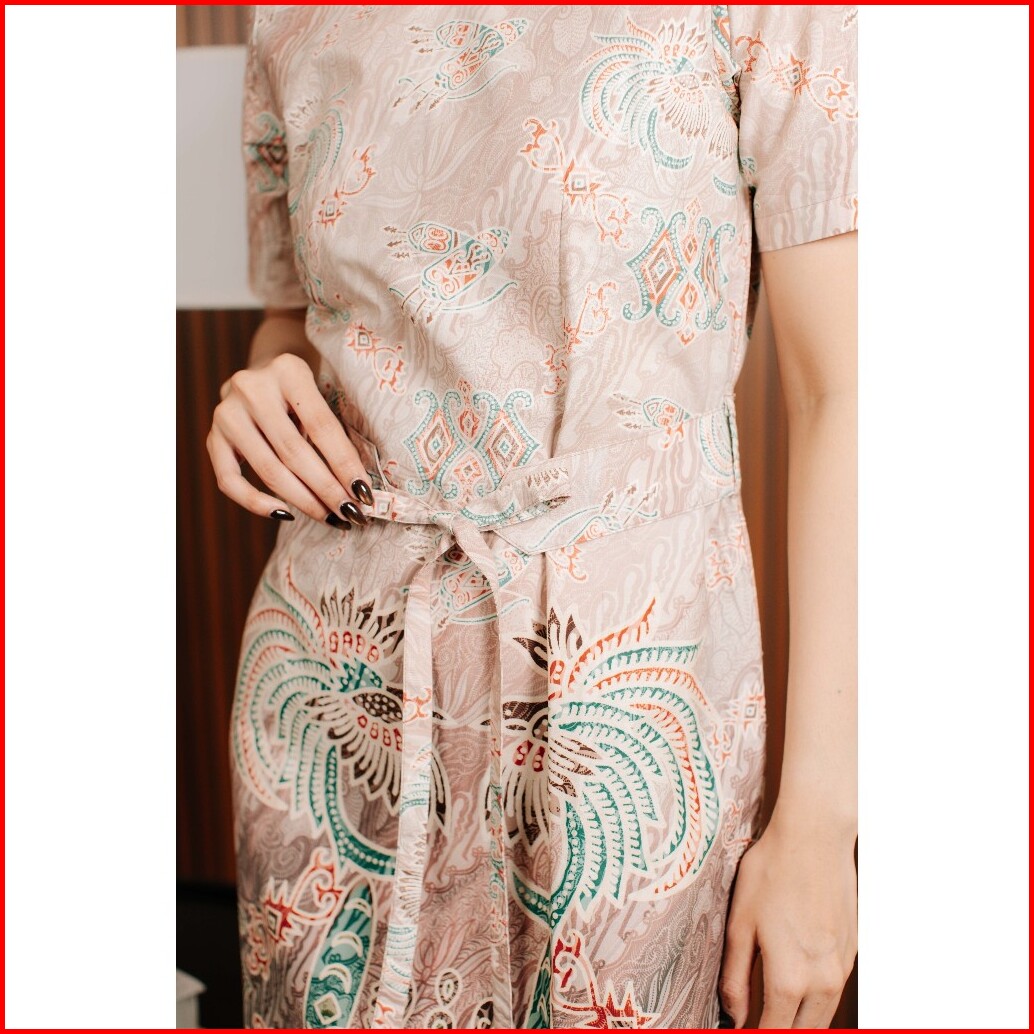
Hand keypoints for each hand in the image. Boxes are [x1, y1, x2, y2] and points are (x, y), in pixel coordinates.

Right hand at [206, 352, 373, 524]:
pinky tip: (285, 514)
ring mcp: (227, 413)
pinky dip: (257, 503)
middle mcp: (251, 388)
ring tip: (329, 517)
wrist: (263, 371)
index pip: (321, 426)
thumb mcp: (322, 393)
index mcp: (288, 370)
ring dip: (303, 501)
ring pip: (268, 470)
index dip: (344, 463)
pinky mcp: (211, 436)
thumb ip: (333, 430)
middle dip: (327, 489)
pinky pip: (229, 481)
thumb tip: (357, 486)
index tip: (364, 494)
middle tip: (351, 514)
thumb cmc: (304, 391)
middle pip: (294, 452)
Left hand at [718, 819, 857, 1027]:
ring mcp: (842, 969)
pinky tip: (797, 989)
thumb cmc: (771, 873)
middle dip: (778, 1032)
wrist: (814, 838)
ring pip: (822, 1018)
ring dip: (799, 1022)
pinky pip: (834, 993)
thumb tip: (735, 1015)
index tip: (739, 1030)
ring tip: (773, 1011)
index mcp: (789, 979)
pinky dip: (816, 1002)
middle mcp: (822, 982)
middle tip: (755, 1021)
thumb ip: (736, 976)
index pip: (772, 1032)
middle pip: (802, 1033)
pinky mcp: (852, 953)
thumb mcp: (740, 923)